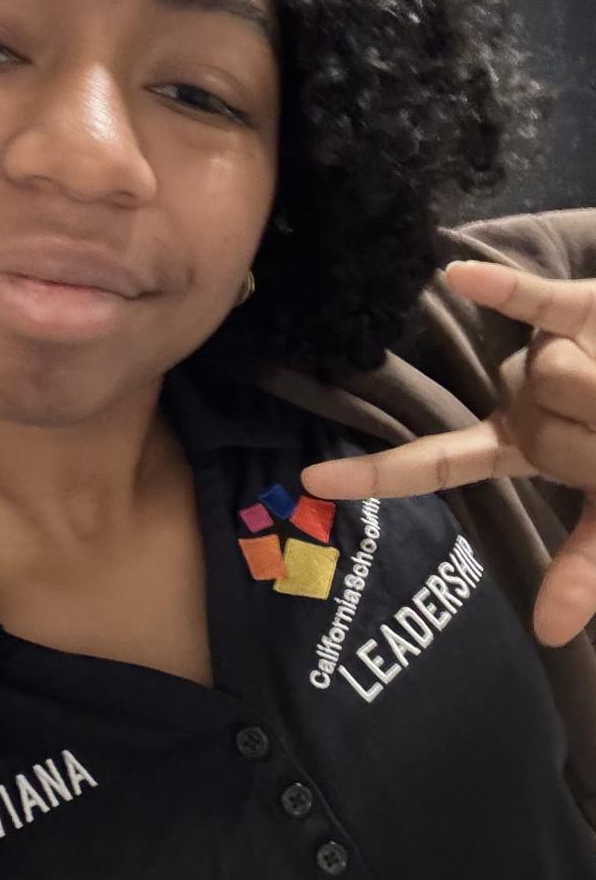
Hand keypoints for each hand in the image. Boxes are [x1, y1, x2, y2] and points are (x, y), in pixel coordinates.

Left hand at [300, 261, 595, 647]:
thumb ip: (586, 543)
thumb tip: (554, 603)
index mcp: (520, 449)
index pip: (437, 465)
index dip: (379, 475)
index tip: (312, 479)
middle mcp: (521, 401)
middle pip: (538, 436)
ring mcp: (548, 353)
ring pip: (554, 381)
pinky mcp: (579, 308)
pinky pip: (537, 302)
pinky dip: (503, 293)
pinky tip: (458, 275)